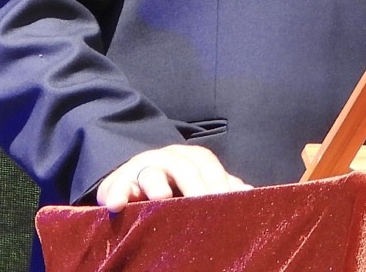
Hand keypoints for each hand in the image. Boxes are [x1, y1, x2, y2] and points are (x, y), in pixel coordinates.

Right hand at [96, 144, 252, 211]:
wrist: (133, 181)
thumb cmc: (174, 186)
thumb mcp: (198, 184)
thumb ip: (220, 187)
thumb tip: (249, 193)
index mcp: (191, 159)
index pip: (208, 165)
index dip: (219, 182)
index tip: (230, 202)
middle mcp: (168, 158)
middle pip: (183, 166)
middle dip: (194, 184)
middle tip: (204, 202)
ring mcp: (143, 169)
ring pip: (151, 171)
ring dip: (157, 183)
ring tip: (163, 197)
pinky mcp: (118, 184)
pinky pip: (115, 187)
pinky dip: (116, 194)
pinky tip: (116, 205)